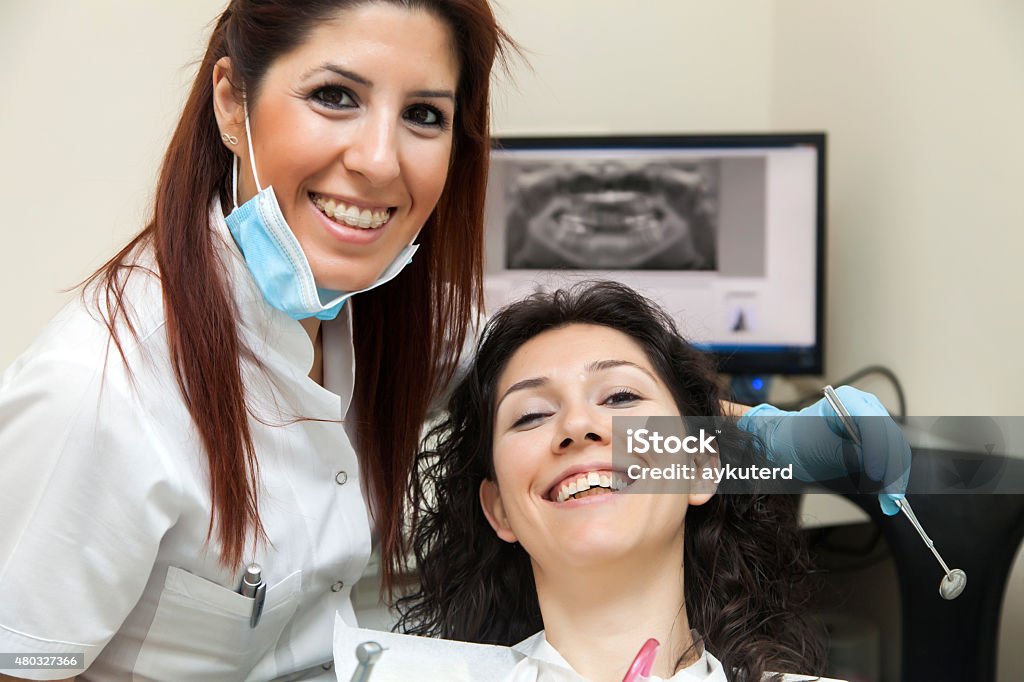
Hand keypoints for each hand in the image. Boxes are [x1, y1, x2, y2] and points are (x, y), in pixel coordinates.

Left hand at [736, 386, 910, 514]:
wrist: (792, 443)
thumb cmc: (799, 440)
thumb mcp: (819, 448)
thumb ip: (849, 456)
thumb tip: (879, 471)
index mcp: (848, 399)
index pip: (872, 422)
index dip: (877, 449)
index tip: (874, 474)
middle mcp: (867, 407)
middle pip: (891, 437)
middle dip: (892, 469)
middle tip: (891, 497)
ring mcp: (876, 423)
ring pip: (897, 451)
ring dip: (896, 479)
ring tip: (890, 503)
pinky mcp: (880, 440)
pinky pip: (893, 460)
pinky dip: (892, 480)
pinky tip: (889, 500)